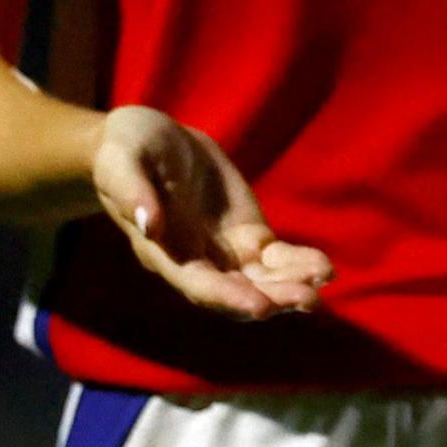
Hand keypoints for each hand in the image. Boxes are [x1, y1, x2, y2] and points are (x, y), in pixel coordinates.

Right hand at [88, 104, 331, 319]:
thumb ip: (132, 192)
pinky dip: (299, 264)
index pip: (198, 285)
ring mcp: (224, 251)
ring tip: (324, 280)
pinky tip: (326, 269)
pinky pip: (276, 258)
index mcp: (163, 252)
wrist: (148, 140)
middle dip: (273, 298)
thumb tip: (148, 224)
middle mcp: (196, 261)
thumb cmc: (125, 150)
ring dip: (292, 286)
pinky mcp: (247, 235)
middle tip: (308, 299)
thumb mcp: (120, 161)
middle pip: (237, 292)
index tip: (259, 306)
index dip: (228, 297)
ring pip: (262, 280)